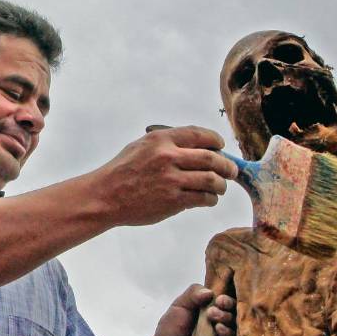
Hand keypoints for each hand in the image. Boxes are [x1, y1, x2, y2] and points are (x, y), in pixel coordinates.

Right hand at [97, 126, 238, 226]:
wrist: (105, 196)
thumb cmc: (122, 171)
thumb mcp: (140, 146)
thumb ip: (167, 143)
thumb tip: (198, 147)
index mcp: (161, 139)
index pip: (199, 134)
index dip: (216, 141)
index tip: (221, 147)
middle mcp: (168, 156)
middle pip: (212, 158)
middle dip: (227, 166)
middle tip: (231, 171)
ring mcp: (171, 179)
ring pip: (212, 180)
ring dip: (221, 185)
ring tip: (220, 188)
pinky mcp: (173, 200)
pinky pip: (203, 198)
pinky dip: (210, 199)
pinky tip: (207, 199)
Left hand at [145, 284, 235, 335]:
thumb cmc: (172, 327)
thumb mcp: (179, 305)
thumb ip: (192, 294)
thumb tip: (209, 292)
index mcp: (211, 307)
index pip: (226, 298)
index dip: (226, 296)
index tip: (219, 298)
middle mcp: (220, 320)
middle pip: (234, 310)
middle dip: (228, 305)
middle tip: (218, 304)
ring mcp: (223, 335)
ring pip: (235, 325)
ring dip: (227, 317)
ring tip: (213, 315)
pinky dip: (227, 333)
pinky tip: (218, 329)